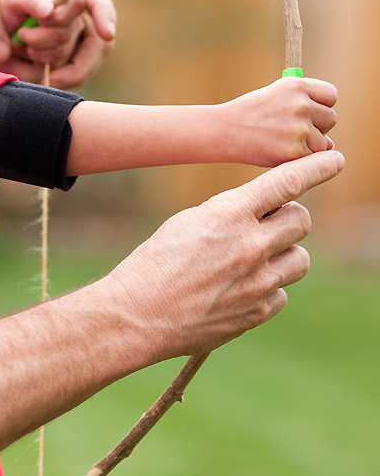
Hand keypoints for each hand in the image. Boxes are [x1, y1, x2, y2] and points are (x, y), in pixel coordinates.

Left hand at [0, 0, 115, 85]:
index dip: (103, 10)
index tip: (106, 33)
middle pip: (93, 28)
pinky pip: (70, 66)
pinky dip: (56, 76)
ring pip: (84, 53)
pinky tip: (35, 78)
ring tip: (26, 63)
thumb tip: (3, 53)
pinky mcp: (56, 43)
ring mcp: (65, 22)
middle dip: (65, 47)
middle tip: (34, 55)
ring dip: (59, 64)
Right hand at [100, 150, 343, 358]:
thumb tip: (258, 212)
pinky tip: (236, 288)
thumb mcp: (186, 223)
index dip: (316, 167)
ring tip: (250, 259)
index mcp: (228, 215)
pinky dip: (266, 287)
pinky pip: (281, 291)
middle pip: (300, 220)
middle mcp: (251, 246)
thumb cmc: (154, 264)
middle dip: (287, 217)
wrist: (139, 315)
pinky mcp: (259, 311)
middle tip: (266, 223)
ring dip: (282, 253)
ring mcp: (259, 281)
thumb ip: (228, 214)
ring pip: (300, 258)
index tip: (335, 160)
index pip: (286, 182)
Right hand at [221, 77, 337, 165]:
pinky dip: (300, 156)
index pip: (330, 95)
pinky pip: (312, 156)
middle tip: (290, 128)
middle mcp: (300, 104)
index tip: (307, 111)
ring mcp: (299, 128)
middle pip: (330, 118)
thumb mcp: (275, 98)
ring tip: (281, 139)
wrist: (223, 130)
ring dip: (309, 143)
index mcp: (295, 85)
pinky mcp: (295, 150)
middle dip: (317, 125)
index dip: (320, 104)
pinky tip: (280, 149)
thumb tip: (332, 145)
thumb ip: (306, 111)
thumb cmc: (249, 113)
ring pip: (323, 141)